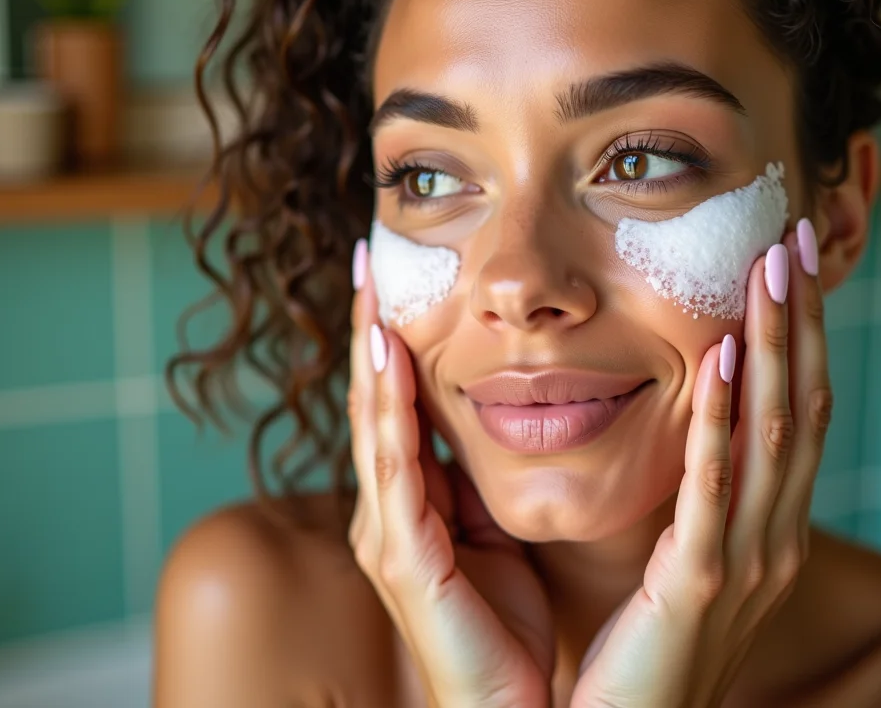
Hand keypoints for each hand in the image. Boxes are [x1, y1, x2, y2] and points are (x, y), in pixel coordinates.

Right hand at [346, 240, 553, 707]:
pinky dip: (391, 411)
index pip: (397, 405)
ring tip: (370, 286)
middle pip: (373, 402)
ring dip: (371, 353)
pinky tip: (389, 360)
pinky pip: (397, 472)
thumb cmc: (512, 628)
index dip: (392, 339)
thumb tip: (499, 416)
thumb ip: (481, 481)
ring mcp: (387, 537)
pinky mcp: (405, 562)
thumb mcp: (499, 535)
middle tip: (368, 254)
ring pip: (373, 426)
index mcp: (412, 507)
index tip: (398, 272)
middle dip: (368, 327)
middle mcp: (387, 514)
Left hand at [571, 220, 832, 707]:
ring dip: (776, 347)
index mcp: (765, 533)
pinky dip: (725, 422)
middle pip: (804, 410)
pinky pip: (715, 490)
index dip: (799, 340)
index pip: (798, 417)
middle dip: (799, 323)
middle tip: (789, 242)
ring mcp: (744, 564)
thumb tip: (685, 422)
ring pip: (775, 435)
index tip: (784, 268)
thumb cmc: (637, 651)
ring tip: (769, 273)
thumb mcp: (680, 563)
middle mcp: (772, 542)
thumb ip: (691, 498)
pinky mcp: (696, 586)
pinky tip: (726, 361)